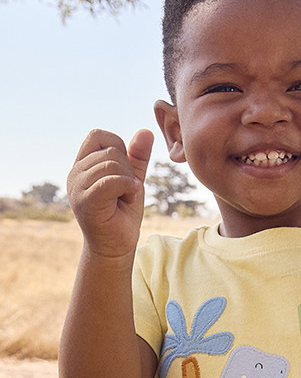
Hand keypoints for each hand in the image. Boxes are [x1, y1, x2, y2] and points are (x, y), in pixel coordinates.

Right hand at [67, 128, 153, 261]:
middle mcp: (76, 173)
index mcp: (83, 165)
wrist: (116, 246)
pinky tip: (129, 197)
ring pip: (113, 165)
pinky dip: (127, 187)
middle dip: (129, 171)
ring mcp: (77, 187)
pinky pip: (111, 181)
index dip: (119, 148)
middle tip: (125, 193)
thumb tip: (146, 131)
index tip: (125, 173)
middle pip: (111, 151)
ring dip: (129, 183)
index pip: (99, 136)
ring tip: (123, 199)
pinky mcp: (85, 201)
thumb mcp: (133, 180)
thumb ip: (138, 157)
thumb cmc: (122, 214)